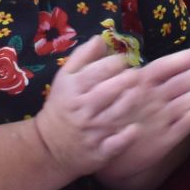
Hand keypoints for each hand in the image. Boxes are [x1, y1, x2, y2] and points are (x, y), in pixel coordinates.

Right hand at [32, 35, 146, 175]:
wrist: (48, 147)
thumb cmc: (62, 106)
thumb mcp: (64, 78)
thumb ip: (82, 56)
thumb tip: (101, 38)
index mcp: (74, 89)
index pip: (99, 71)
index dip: (117, 62)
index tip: (125, 60)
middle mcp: (83, 110)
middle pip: (111, 90)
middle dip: (128, 78)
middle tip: (137, 75)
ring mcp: (92, 131)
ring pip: (117, 114)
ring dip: (132, 101)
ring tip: (140, 93)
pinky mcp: (99, 151)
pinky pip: (116, 143)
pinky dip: (127, 135)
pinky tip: (135, 127)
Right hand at [95, 46, 189, 187]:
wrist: (78, 146)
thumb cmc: (92, 108)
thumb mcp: (90, 80)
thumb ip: (109, 63)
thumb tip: (115, 45)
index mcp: (136, 83)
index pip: (165, 66)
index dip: (187, 58)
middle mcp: (148, 100)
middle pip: (182, 82)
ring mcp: (154, 121)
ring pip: (185, 103)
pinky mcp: (158, 142)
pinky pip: (179, 129)